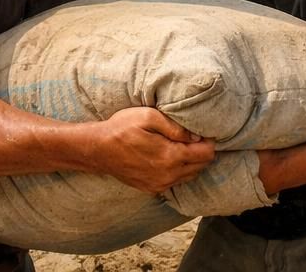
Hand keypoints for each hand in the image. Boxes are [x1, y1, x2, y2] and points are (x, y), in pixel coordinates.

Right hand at [91, 107, 214, 193]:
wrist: (96, 149)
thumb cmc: (122, 128)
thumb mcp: (150, 117)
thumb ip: (176, 127)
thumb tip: (196, 135)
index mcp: (170, 157)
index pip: (206, 154)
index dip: (209, 141)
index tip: (201, 130)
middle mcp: (167, 175)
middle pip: (201, 166)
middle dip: (202, 151)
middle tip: (192, 136)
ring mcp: (158, 185)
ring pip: (190, 175)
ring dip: (191, 162)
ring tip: (181, 145)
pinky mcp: (151, 189)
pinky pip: (175, 181)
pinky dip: (179, 170)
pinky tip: (169, 157)